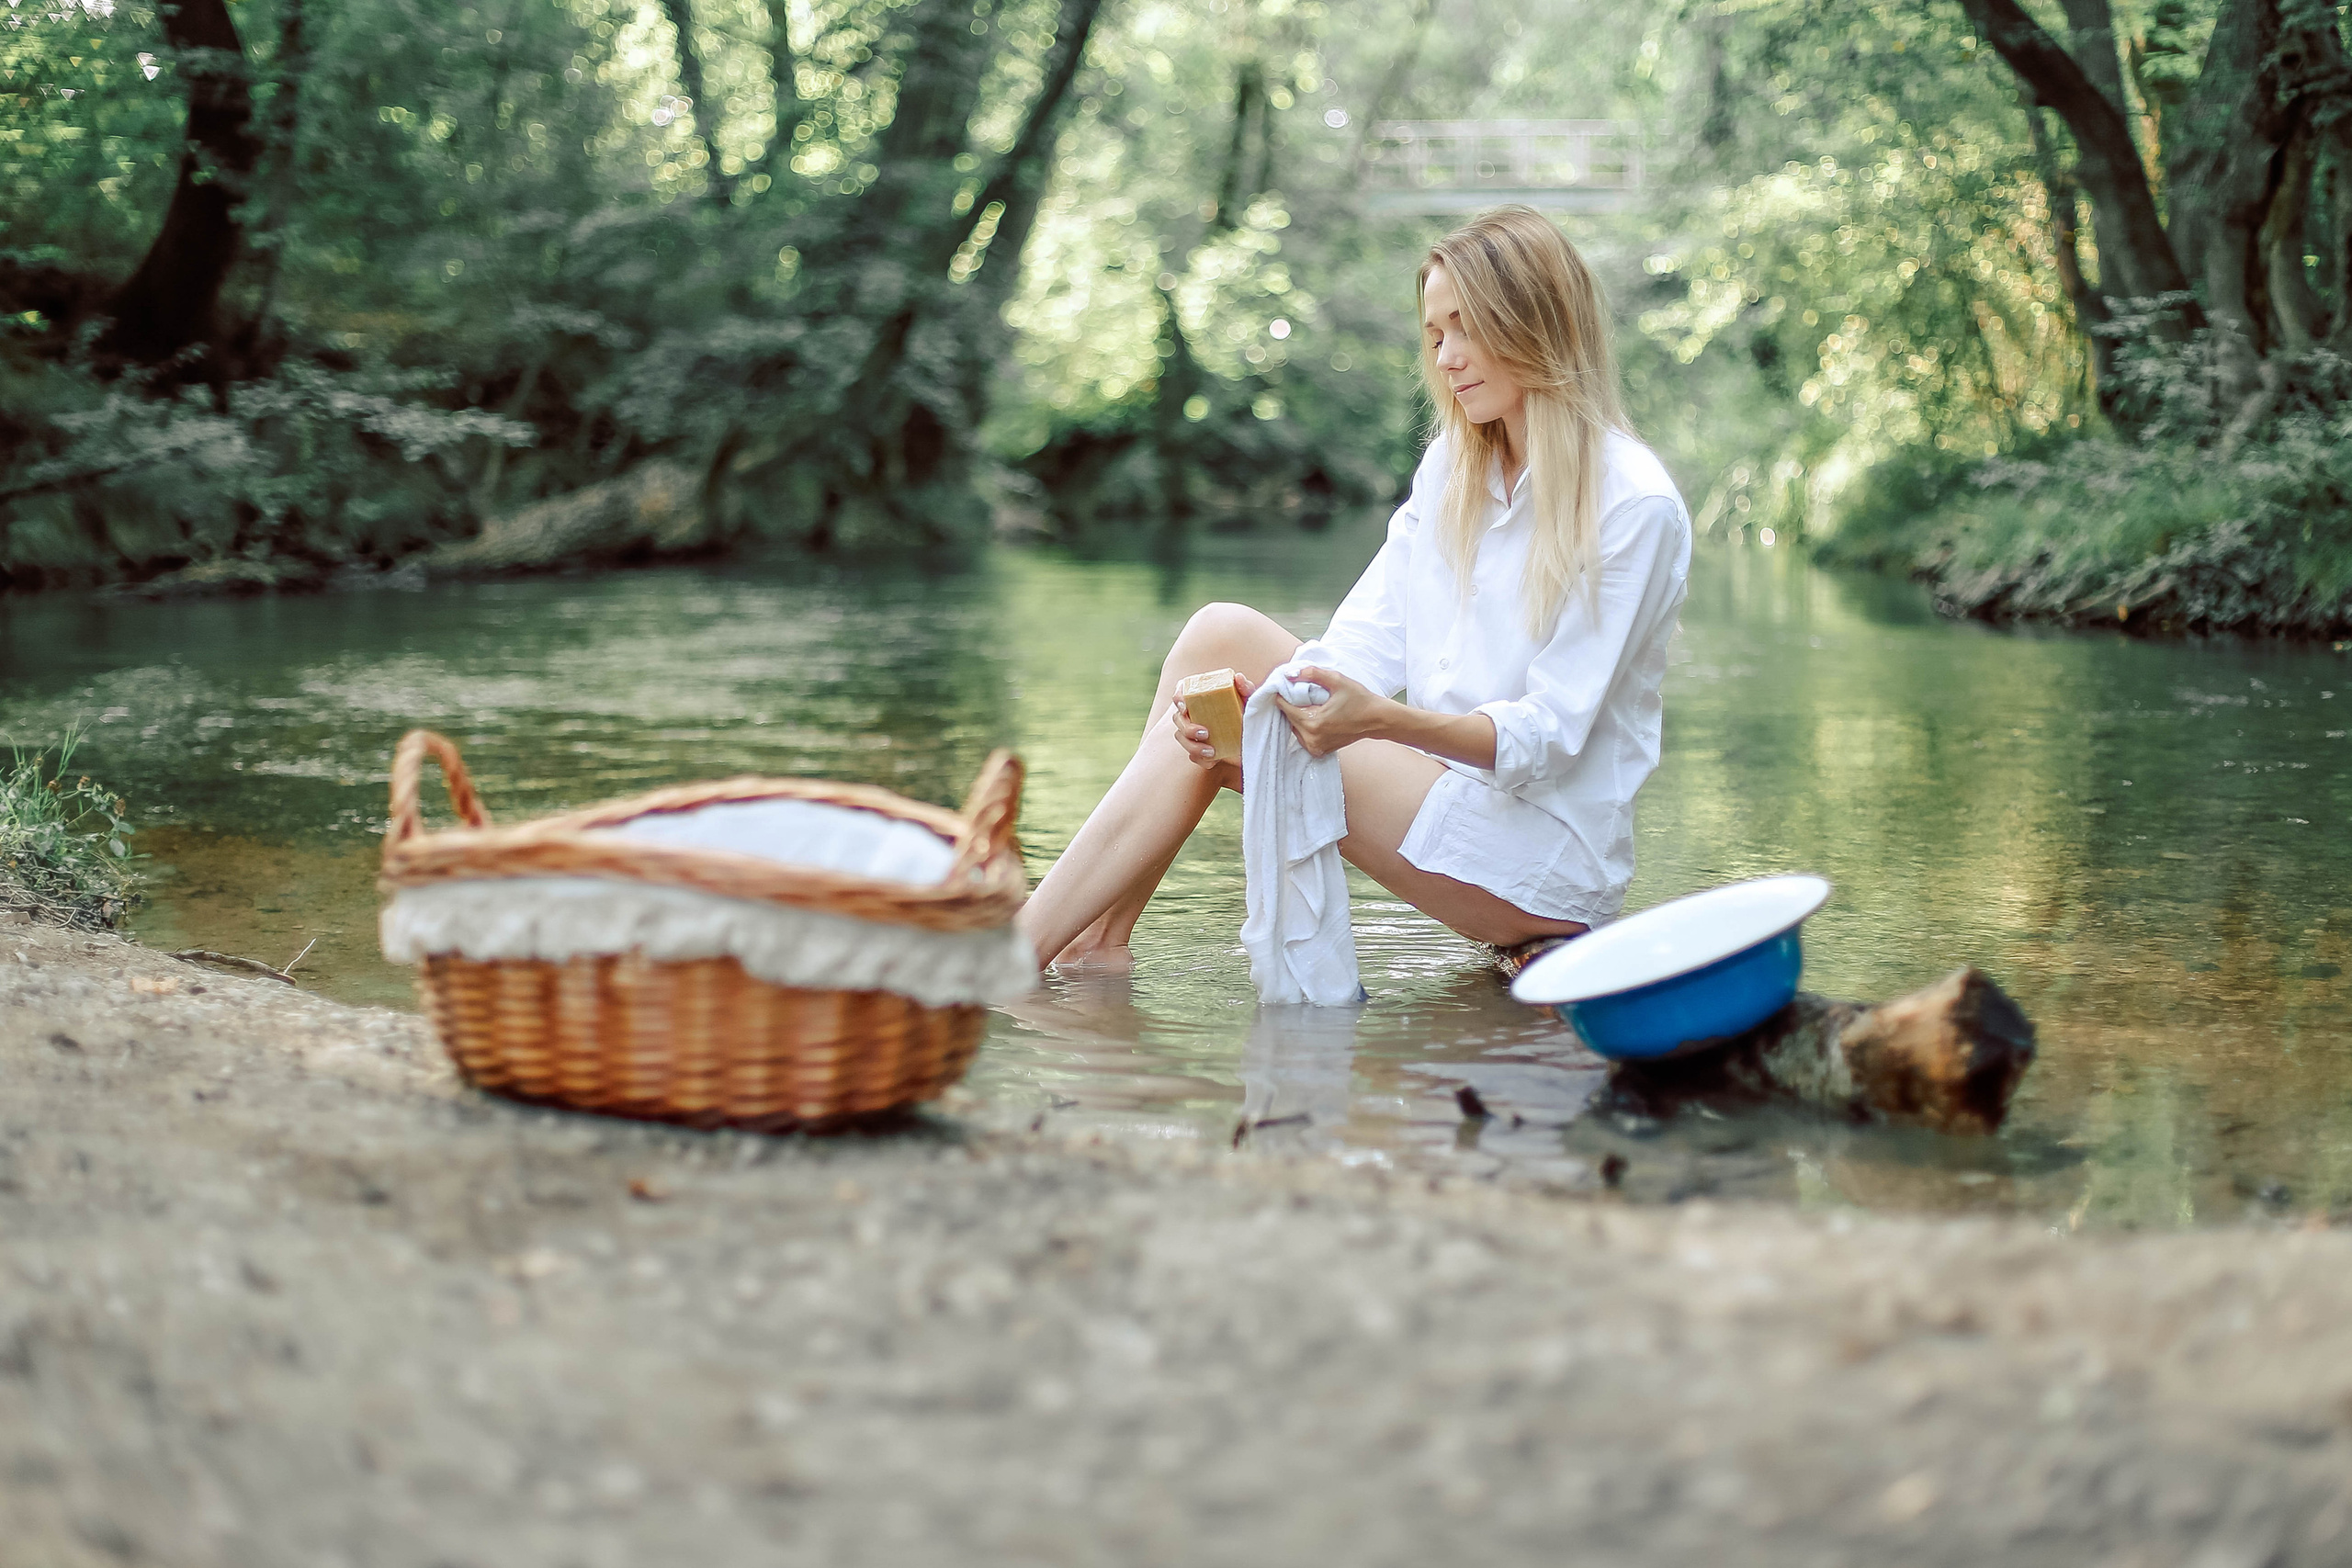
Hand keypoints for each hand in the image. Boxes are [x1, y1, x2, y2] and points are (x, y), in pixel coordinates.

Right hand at [1170, 672, 1257, 769]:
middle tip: (1205, 733)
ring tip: (1211, 752)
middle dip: (1187, 728)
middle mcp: (1193, 713)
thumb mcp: (1250, 701)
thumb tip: (1238, 678)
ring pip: (1181, 738)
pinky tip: (1213, 761)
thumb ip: (1246, 689)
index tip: (1185, 707)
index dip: (1178, 698)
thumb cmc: (1249, 713)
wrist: (1257, 738)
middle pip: (1177, 719)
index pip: (1181, 692)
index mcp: (1201, 697)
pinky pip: (1192, 756)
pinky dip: (1201, 759)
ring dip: (1193, 746)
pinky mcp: (1200, 749)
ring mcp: (1194, 732)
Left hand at [1273, 666, 1390, 757]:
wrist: (1377, 719)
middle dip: (1290, 705)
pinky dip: (1305, 725)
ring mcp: (1315, 747)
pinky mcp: (1319, 751)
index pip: (1285, 708)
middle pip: (1288, 718)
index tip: (1286, 685)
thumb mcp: (1337, 680)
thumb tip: (1290, 673)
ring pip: (1295, 728)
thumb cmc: (1360, 699)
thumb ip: (1312, 674)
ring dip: (1297, 716)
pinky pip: (1303, 736)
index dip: (1282, 694)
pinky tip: (1315, 715)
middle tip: (1298, 692)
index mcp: (1313, 723)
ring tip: (1309, 703)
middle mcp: (1311, 739)